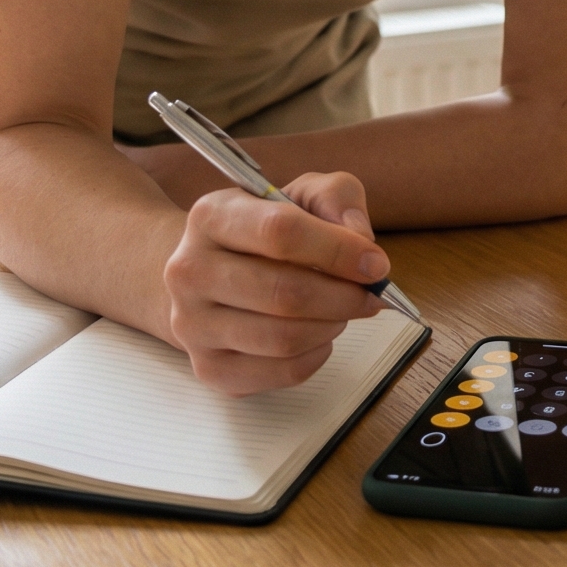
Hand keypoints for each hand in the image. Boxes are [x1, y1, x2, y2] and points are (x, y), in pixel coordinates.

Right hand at [162, 172, 389, 394]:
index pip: (280, 231)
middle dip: (344, 296)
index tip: (376, 263)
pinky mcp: (209, 367)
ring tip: (341, 309)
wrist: (209, 274)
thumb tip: (360, 239)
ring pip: (284, 339)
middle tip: (371, 294)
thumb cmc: (262, 233)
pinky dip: (316, 355)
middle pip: (285, 293)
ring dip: (332, 325)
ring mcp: (193, 325)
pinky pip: (282, 372)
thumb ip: (336, 198)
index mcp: (210, 216)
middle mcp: (190, 271)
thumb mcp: (299, 194)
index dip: (338, 250)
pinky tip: (318, 333)